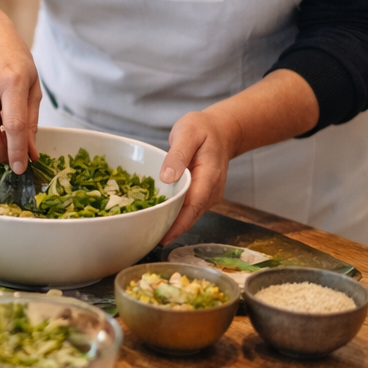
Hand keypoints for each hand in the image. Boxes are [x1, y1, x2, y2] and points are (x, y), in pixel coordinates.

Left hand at [157, 108, 238, 243]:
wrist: (221, 130)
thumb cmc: (203, 129)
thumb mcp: (188, 133)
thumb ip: (178, 154)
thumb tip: (167, 177)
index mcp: (209, 177)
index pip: (193, 206)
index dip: (178, 224)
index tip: (163, 236)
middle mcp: (211, 191)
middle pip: (191, 216)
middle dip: (171, 229)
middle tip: (147, 239)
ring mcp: (208, 195)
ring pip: (189, 215)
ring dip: (172, 224)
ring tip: (149, 233)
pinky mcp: (202, 195)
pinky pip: (188, 208)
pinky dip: (174, 214)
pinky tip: (158, 218)